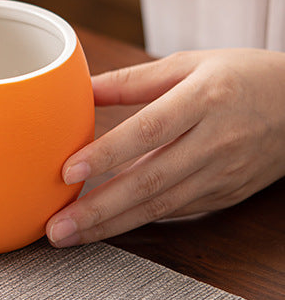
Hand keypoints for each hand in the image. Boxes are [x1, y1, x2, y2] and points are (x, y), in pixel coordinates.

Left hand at [46, 48, 284, 245]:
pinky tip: (108, 228)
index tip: (68, 170)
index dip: (107, 153)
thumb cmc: (243, 76)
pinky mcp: (227, 195)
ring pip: (161, 206)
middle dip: (99, 208)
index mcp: (203, 99)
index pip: (148, 130)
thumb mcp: (189, 63)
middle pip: (150, 180)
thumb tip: (80, 89)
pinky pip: (177, 212)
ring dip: (112, 224)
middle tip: (57, 226)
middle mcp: (215, 141)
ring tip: (71, 235)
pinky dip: (140, 221)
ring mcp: (223, 173)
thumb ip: (131, 79)